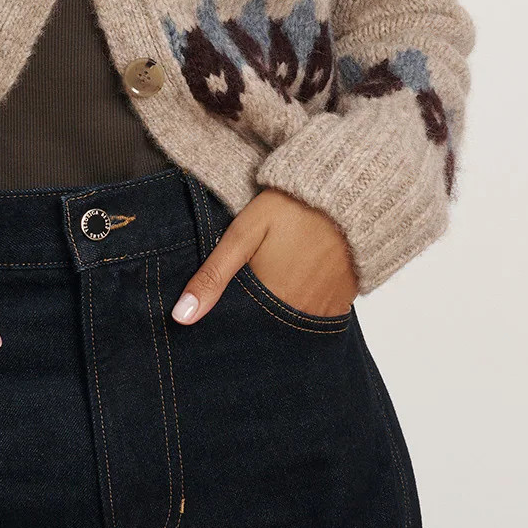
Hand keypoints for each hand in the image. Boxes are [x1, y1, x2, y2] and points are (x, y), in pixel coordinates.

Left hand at [170, 188, 356, 324]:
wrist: (346, 194)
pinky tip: (292, 289)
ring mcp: (324, 312)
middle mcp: (300, 316)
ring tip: (267, 292)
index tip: (215, 319)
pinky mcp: (341, 304)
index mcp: (271, 301)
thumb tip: (181, 316)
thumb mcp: (244, 234)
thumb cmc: (291, 208)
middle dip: (250, 323)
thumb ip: (213, 275)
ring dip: (274, 319)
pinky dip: (299, 311)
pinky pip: (314, 321)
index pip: (241, 329)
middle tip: (246, 295)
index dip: (227, 323)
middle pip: (265, 332)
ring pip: (288, 328)